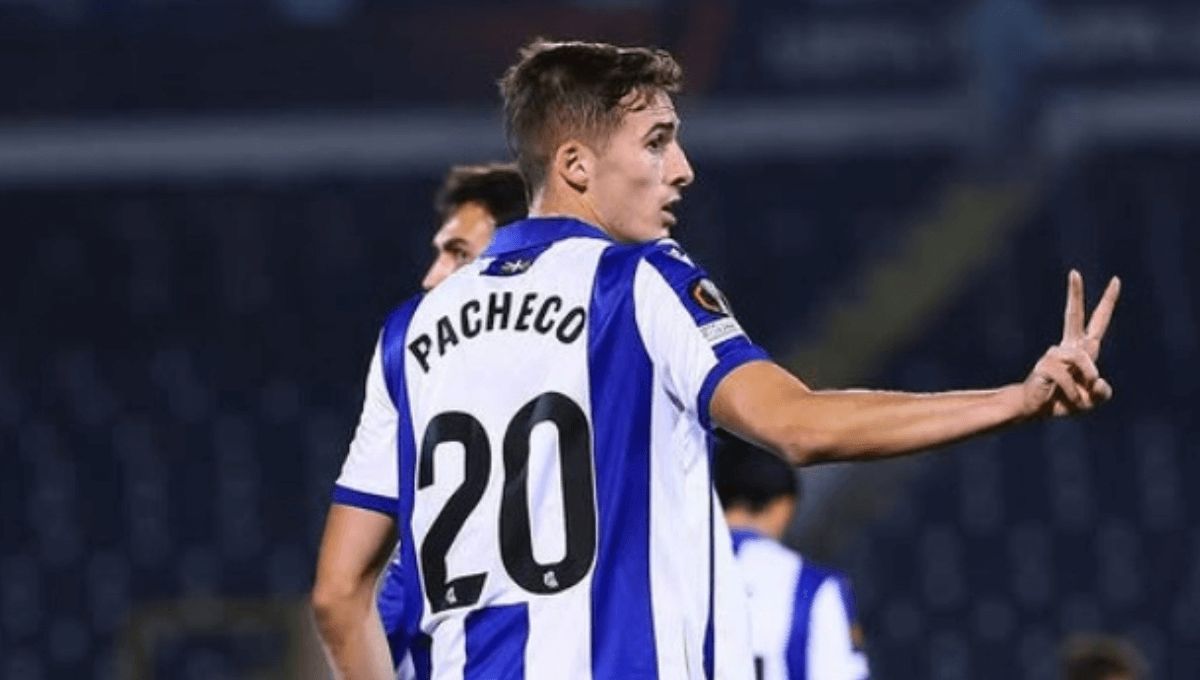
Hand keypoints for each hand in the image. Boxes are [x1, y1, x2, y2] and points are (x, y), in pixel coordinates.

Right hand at [1021, 270, 1120, 417]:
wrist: (1036, 411)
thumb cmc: (1064, 401)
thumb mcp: (1093, 400)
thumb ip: (1103, 392)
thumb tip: (1097, 380)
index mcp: (1081, 350)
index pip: (1096, 322)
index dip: (1107, 302)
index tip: (1116, 280)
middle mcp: (1067, 347)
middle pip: (1072, 316)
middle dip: (1074, 294)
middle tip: (1074, 273)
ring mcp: (1053, 355)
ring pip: (1082, 358)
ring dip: (1087, 379)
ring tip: (1080, 400)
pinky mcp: (1044, 366)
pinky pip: (1068, 377)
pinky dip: (1074, 393)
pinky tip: (1069, 400)